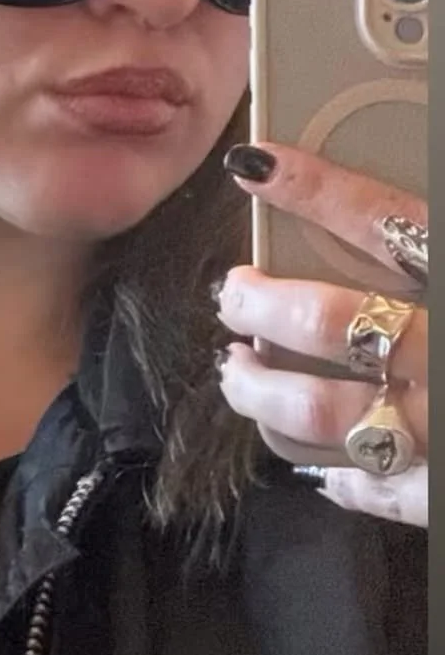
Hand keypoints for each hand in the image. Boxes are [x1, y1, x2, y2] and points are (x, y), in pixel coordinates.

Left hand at [213, 142, 427, 527]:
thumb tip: (411, 218)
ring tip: (236, 375)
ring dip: (263, 392)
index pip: (376, 217)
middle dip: (257, 301)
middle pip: (321, 317)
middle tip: (232, 292)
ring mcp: (443, 426)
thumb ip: (437, 239)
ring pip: (320, 411)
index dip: (308, 186)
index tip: (253, 164)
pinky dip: (341, 480)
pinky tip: (316, 472)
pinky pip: (379, 490)